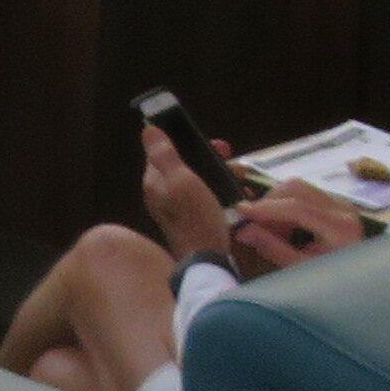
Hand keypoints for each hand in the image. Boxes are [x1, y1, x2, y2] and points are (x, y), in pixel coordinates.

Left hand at [135, 122, 231, 264]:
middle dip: (209, 160)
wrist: (208, 261)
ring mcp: (178, 209)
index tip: (214, 144)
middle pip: (184, 167)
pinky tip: (240, 195)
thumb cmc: (195, 218)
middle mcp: (162, 194)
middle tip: (232, 159)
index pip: (164, 153)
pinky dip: (223, 193)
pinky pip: (208, 198)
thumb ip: (165, 156)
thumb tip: (148, 129)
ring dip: (220, 175)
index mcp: (155, 182)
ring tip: (241, 176)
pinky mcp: (194, 220)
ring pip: (199, 182)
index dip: (187, 143)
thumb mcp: (182, 181)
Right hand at [232, 181, 367, 270]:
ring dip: (277, 204)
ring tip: (273, 231)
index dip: (266, 208)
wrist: (359, 285)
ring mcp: (342, 203)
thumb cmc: (332, 282)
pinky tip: (286, 228)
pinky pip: (303, 194)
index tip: (241, 212)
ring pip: (297, 188)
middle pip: (296, 188)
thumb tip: (242, 230)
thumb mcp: (299, 268)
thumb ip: (271, 247)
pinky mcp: (336, 202)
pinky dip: (286, 206)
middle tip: (255, 225)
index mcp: (341, 228)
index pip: (297, 207)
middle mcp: (344, 208)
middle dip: (269, 203)